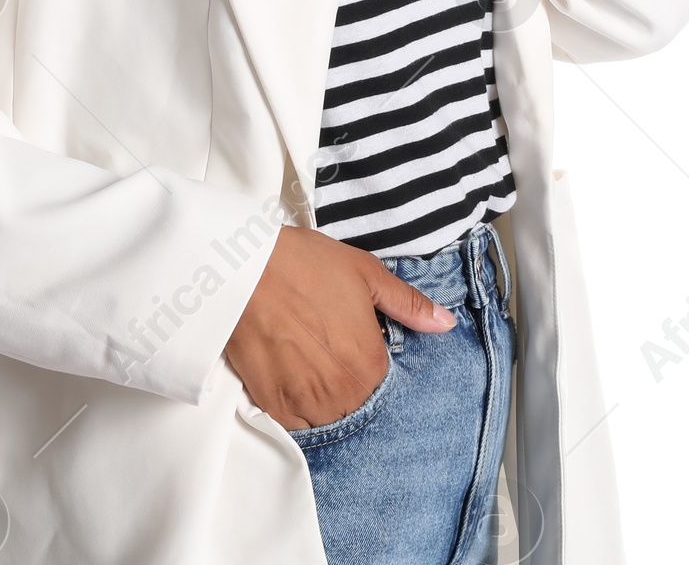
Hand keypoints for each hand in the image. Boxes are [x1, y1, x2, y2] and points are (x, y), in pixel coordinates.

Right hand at [222, 224, 455, 430]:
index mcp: (371, 364)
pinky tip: (286, 371)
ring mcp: (307, 404)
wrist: (243, 269)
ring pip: (327, 416)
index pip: (381, 379)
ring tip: (302, 355)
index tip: (345, 336)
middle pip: (355, 401)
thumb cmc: (304, 264)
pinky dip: (295, 404)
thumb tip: (446, 324)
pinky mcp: (274, 408)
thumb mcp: (364, 273)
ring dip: (320, 395)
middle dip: (343, 378)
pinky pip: (296, 424)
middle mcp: (344, 393)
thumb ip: (408, 304)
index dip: (364, 356)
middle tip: (320, 343)